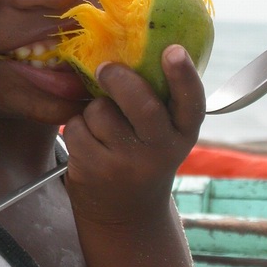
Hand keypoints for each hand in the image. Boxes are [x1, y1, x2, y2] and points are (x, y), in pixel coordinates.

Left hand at [63, 44, 204, 231]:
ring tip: (101, 124)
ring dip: (93, 109)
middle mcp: (160, 150)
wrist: (127, 217)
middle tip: (105, 69)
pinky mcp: (95, 170)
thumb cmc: (143, 158)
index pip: (191, 101)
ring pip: (99, 111)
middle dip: (118, 78)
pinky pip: (76, 128)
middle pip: (140, 103)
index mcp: (183, 133)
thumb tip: (126, 48)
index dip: (183, 74)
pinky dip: (76, 128)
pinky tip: (88, 142)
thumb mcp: (162, 135)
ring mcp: (127, 163)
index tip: (172, 50)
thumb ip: (157, 101)